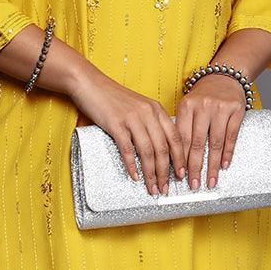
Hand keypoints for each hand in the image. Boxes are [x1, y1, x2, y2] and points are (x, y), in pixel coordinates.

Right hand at [71, 71, 188, 195]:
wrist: (89, 83)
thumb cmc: (112, 97)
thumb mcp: (138, 106)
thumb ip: (150, 122)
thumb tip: (159, 148)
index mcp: (156, 109)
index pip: (175, 137)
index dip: (180, 158)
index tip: (181, 173)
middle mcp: (148, 113)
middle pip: (163, 148)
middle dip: (166, 172)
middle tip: (165, 187)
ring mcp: (133, 118)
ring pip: (148, 151)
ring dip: (151, 173)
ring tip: (152, 186)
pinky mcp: (116, 124)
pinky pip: (128, 149)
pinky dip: (132, 165)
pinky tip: (135, 176)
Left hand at [173, 73, 247, 189]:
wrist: (224, 77)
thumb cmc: (202, 97)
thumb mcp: (188, 106)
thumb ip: (182, 127)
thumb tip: (175, 158)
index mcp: (186, 106)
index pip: (181, 137)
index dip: (180, 158)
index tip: (178, 175)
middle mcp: (202, 106)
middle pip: (197, 143)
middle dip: (194, 167)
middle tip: (193, 184)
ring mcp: (220, 108)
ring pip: (215, 143)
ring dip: (212, 165)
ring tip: (210, 180)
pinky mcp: (236, 110)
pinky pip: (231, 136)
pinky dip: (227, 153)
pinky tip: (224, 166)